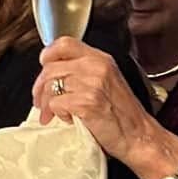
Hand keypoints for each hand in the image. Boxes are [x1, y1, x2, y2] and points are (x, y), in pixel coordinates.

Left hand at [34, 37, 164, 173]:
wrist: (138, 135)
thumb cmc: (122, 113)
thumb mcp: (105, 81)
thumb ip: (82, 71)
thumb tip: (51, 72)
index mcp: (100, 59)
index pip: (64, 43)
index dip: (47, 56)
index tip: (43, 69)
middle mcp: (96, 67)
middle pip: (50, 67)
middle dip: (39, 88)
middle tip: (40, 102)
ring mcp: (92, 84)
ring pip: (50, 86)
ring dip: (46, 104)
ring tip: (53, 114)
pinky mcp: (86, 102)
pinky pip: (55, 104)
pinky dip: (57, 114)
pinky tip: (69, 118)